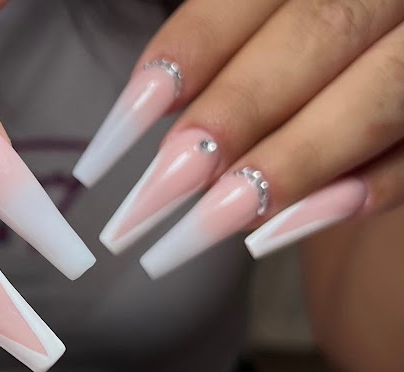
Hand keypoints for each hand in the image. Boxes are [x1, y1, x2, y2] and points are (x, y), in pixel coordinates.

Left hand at [75, 0, 403, 275]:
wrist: (392, 47)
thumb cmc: (308, 50)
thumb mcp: (269, 24)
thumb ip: (226, 48)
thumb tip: (156, 115)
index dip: (178, 62)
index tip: (111, 142)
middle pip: (313, 37)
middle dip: (228, 120)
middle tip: (147, 202)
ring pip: (377, 95)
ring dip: (289, 165)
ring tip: (205, 225)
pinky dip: (363, 191)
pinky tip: (279, 231)